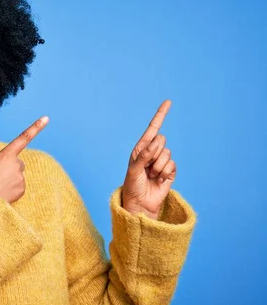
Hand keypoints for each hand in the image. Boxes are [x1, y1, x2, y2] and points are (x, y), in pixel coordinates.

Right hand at [0, 115, 48, 203]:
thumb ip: (5, 163)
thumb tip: (17, 174)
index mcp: (5, 154)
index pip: (23, 138)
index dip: (36, 127)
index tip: (46, 118)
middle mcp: (16, 163)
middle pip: (18, 164)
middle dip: (11, 169)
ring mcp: (20, 176)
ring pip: (18, 176)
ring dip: (10, 181)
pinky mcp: (22, 188)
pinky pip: (19, 187)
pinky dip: (12, 190)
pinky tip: (2, 193)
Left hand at [122, 100, 176, 219]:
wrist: (140, 203)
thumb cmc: (132, 185)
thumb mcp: (134, 169)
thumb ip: (144, 154)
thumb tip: (157, 140)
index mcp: (141, 148)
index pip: (152, 129)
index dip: (161, 115)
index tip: (168, 101)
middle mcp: (152, 152)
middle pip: (161, 140)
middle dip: (153, 154)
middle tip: (145, 167)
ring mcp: (161, 161)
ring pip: (167, 154)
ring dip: (158, 167)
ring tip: (150, 176)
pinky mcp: (170, 171)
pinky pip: (172, 165)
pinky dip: (164, 173)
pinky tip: (158, 180)